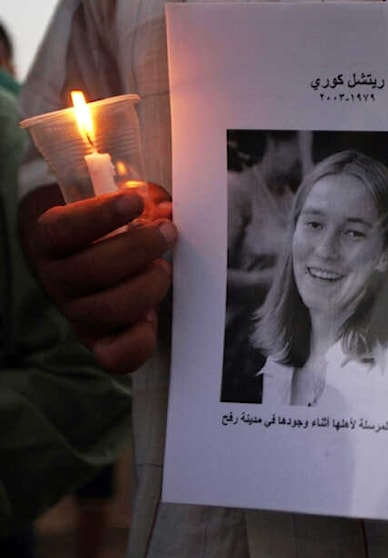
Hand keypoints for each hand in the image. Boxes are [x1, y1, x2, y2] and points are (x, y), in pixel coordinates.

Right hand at [19, 184, 176, 372]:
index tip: (133, 202)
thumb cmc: (110, 230)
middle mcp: (57, 279)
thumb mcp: (119, 207)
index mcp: (51, 240)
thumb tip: (166, 208)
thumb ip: (144, 200)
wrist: (91, 263)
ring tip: (163, 268)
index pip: (63, 229)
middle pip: (91, 270)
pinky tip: (152, 317)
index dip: (99, 216)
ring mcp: (77, 313)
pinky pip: (116, 356)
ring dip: (147, 286)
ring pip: (108, 309)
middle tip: (167, 232)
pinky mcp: (100, 342)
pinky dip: (140, 340)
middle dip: (139, 249)